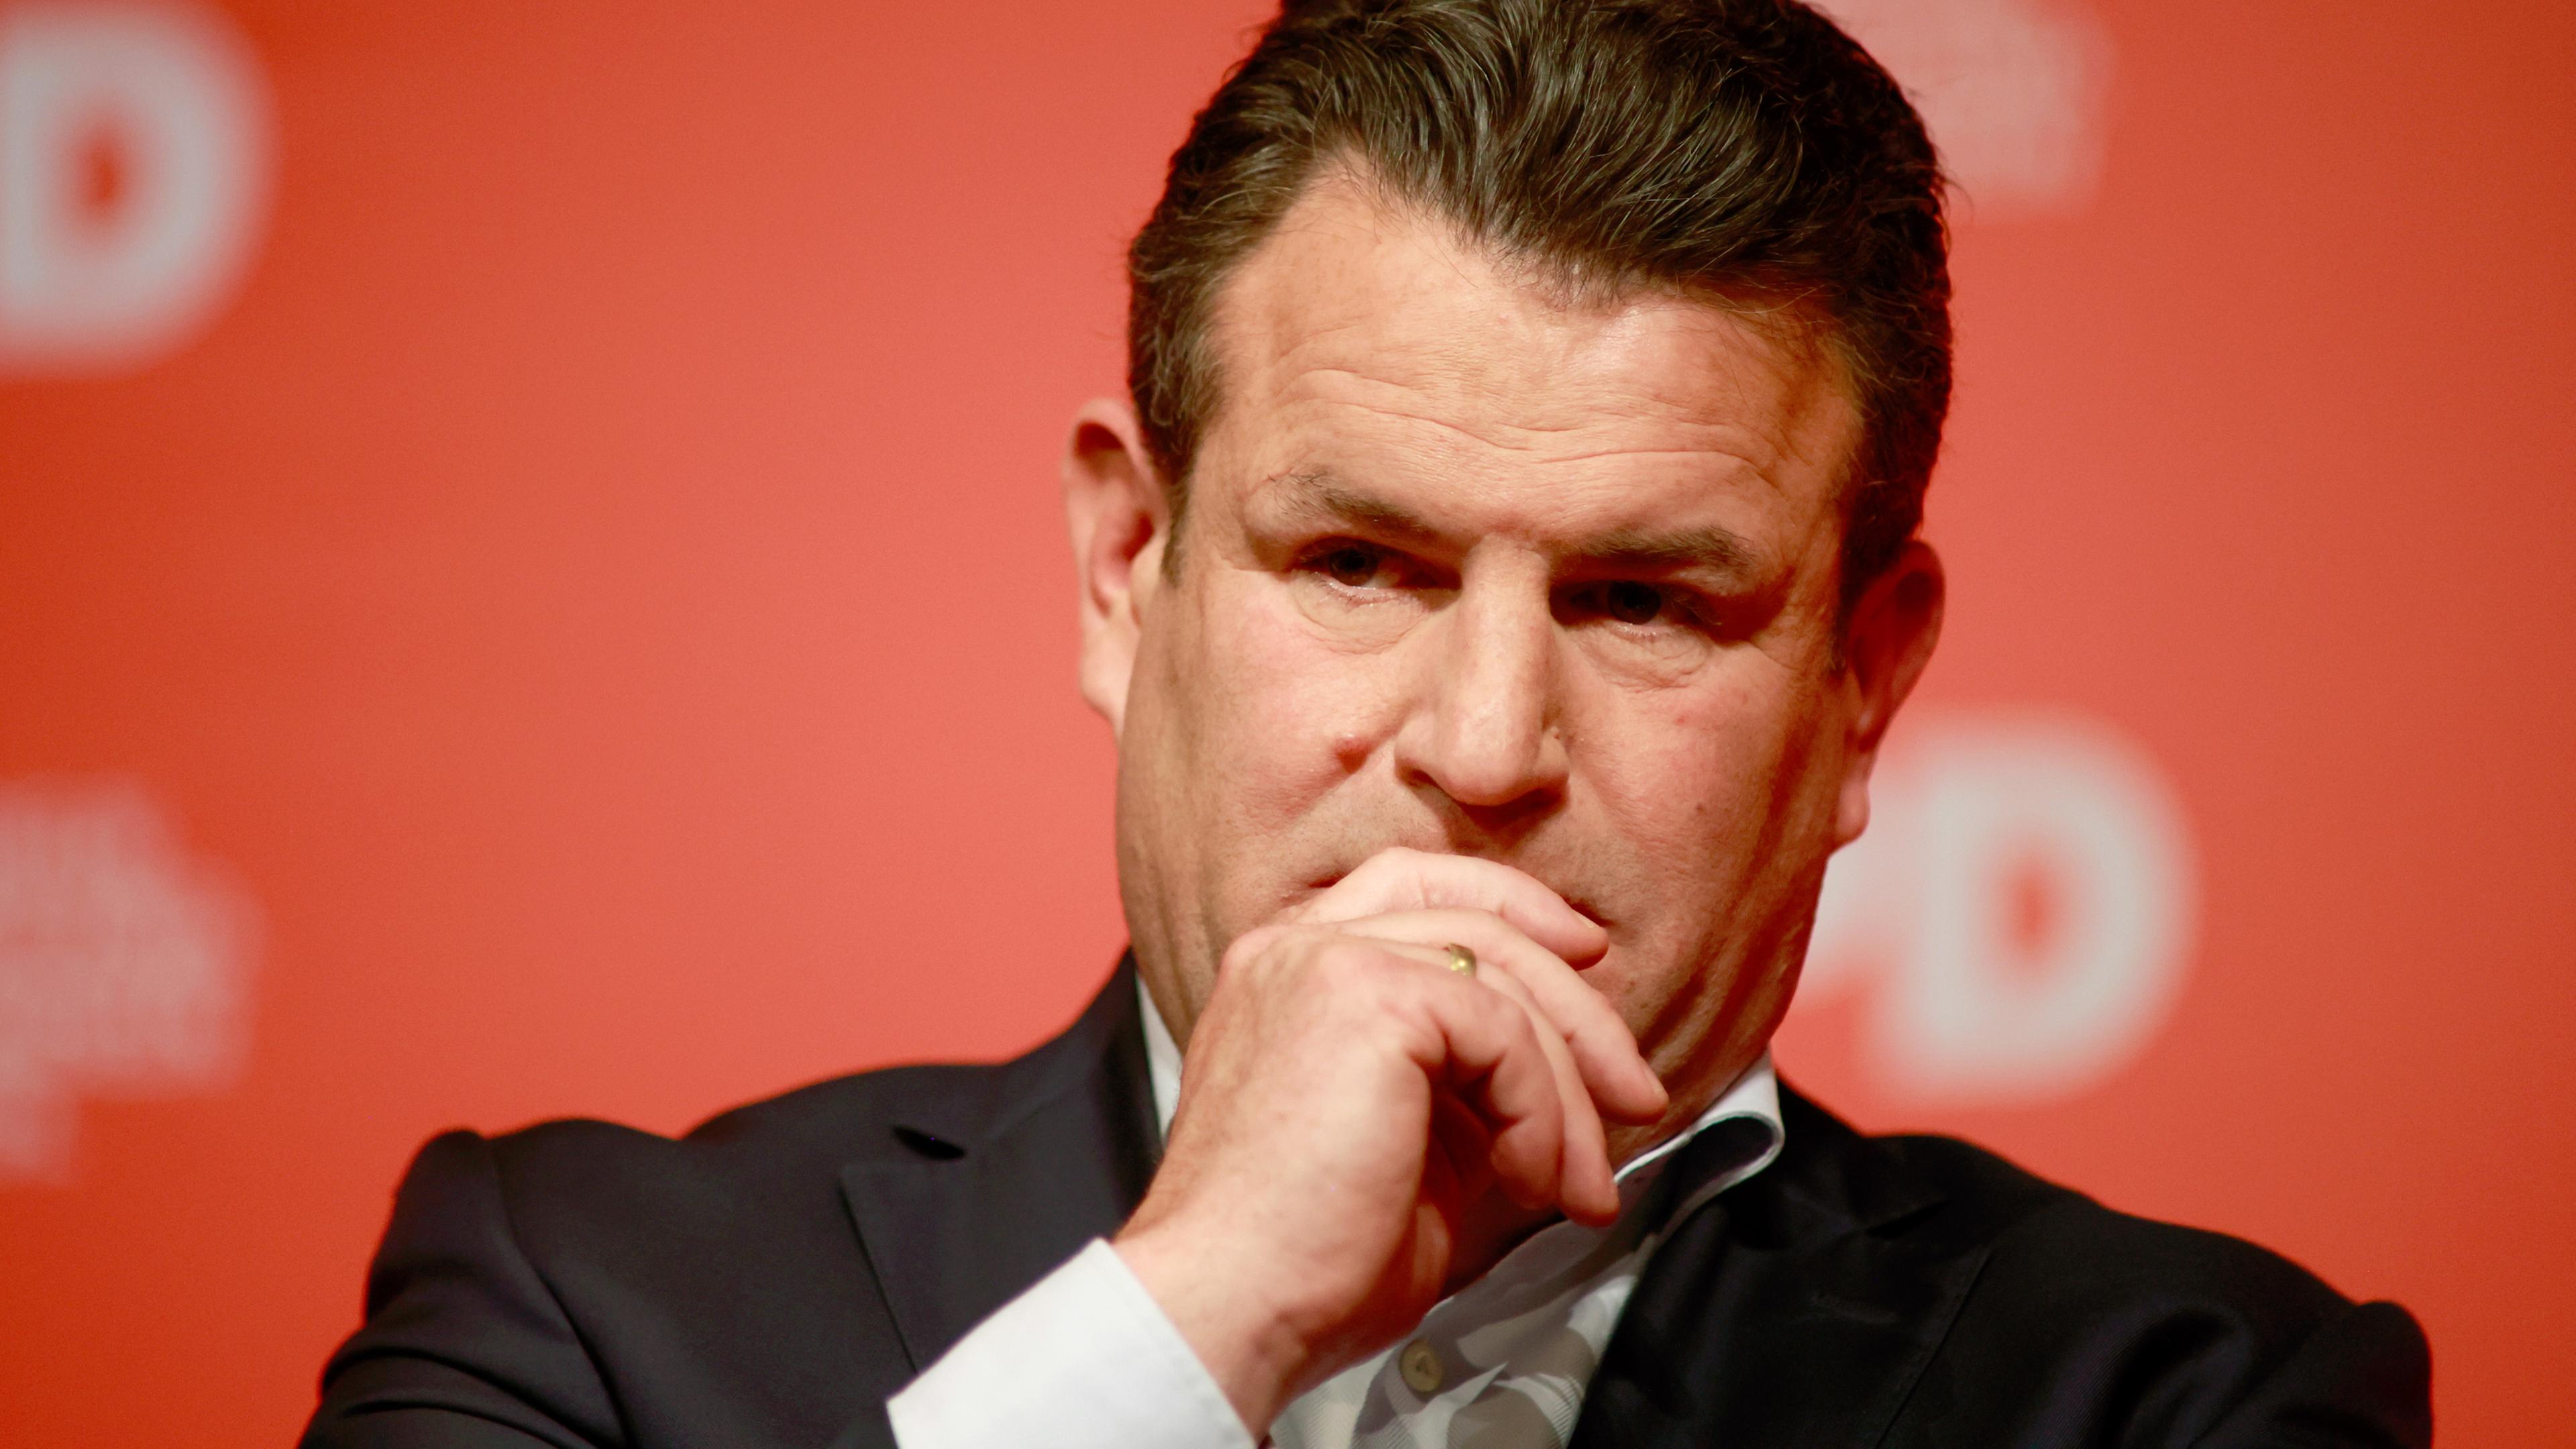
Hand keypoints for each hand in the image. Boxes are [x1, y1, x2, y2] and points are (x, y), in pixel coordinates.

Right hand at [1112, 850, 1667, 1432]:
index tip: (1586, 963)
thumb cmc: (1299, 1262)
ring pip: (1506, 979)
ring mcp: (1327, 960)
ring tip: (1582, 1183)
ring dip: (1569, 1089)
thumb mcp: (1401, 1146)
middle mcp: (1296, 946)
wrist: (1231, 1308)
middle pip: (1479, 920)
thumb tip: (1550, 1079)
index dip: (1513, 909)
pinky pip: (1504, 1032)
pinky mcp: (1369, 996)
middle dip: (1577, 1009)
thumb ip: (1458, 1085)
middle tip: (1635, 1094)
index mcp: (1288, 971)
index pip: (1415, 886)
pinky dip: (1541, 1112)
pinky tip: (1528, 1181)